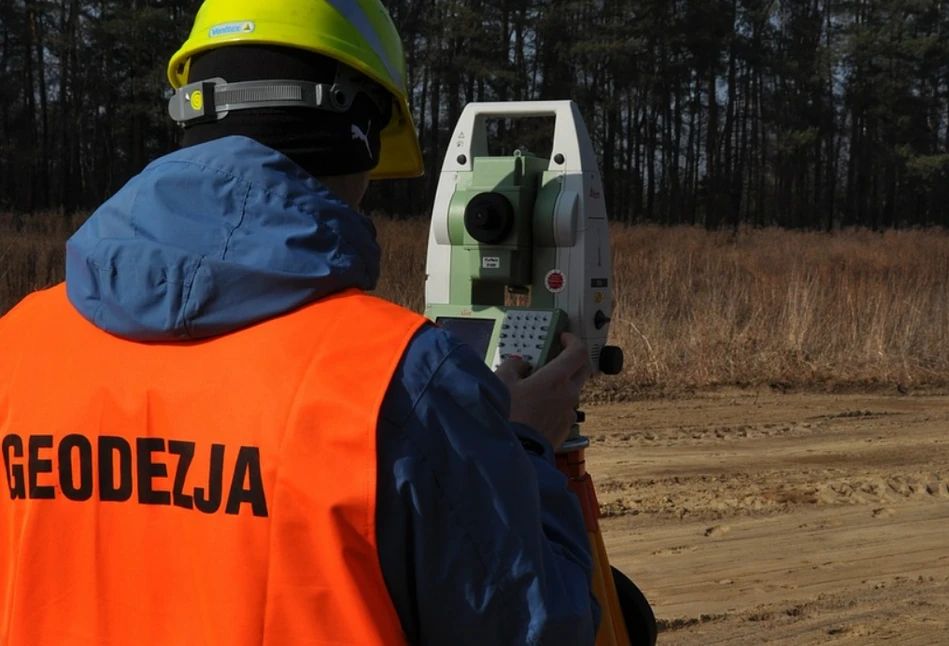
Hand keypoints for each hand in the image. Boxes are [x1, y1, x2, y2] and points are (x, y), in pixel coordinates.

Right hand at [494, 333, 594, 450]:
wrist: (514, 452)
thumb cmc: (507, 416)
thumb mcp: (501, 382)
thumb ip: (513, 365)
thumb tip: (520, 363)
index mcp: (555, 378)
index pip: (578, 352)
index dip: (572, 340)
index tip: (562, 338)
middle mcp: (568, 394)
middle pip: (582, 369)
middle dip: (572, 359)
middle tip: (556, 356)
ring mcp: (568, 412)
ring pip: (573, 390)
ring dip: (562, 383)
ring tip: (539, 386)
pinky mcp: (565, 428)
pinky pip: (565, 408)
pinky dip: (556, 402)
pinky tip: (538, 407)